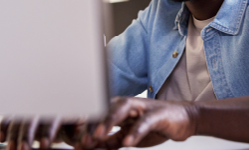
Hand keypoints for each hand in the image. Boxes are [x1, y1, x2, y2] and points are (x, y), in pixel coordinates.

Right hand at [0, 115, 84, 149]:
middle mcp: (42, 107)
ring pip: (18, 119)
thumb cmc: (69, 123)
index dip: (48, 132)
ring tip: (12, 149)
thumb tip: (79, 127)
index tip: (46, 145)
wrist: (61, 113)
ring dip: (13, 135)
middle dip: (27, 135)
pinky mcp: (20, 113)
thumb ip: (76, 127)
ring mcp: (30, 109)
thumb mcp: (75, 126)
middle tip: (24, 149)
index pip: (52, 119)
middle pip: (32, 119)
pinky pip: (9, 117)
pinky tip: (3, 139)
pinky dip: (4, 127)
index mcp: (59, 109)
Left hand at [78, 97, 197, 148]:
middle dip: (89, 125)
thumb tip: (88, 147)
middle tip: (78, 139)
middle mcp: (126, 104)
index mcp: (116, 108)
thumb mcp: (127, 136)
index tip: (65, 136)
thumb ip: (109, 141)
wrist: (182, 120)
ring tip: (97, 137)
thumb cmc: (153, 125)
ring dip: (108, 122)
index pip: (94, 114)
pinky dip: (135, 132)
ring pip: (120, 110)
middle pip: (102, 110)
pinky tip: (128, 142)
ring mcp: (141, 107)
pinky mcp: (156, 114)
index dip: (79, 124)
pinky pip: (144, 123)